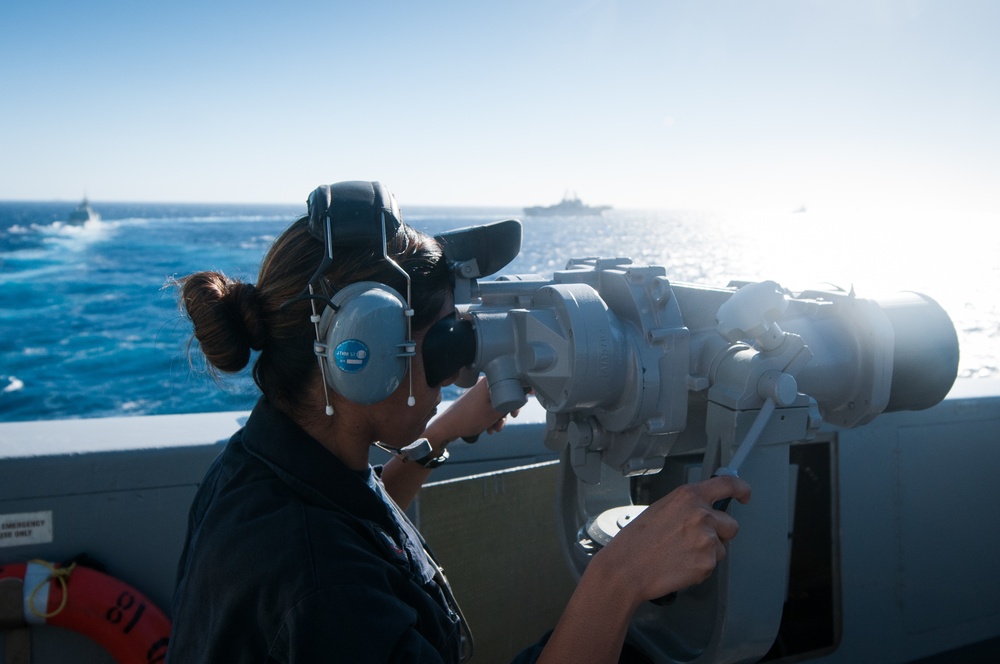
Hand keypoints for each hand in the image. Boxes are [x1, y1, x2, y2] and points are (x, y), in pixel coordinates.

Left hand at [426, 376, 517, 442]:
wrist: (447, 427)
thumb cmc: (469, 419)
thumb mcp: (496, 413)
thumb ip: (511, 404)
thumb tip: (522, 397)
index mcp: (489, 381)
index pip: (512, 384)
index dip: (518, 399)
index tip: (515, 413)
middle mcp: (484, 383)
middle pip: (506, 395)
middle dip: (506, 413)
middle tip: (502, 423)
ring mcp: (479, 391)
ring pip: (498, 403)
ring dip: (498, 418)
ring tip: (494, 429)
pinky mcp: (475, 399)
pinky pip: (489, 406)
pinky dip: (491, 417)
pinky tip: (488, 428)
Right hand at [595, 475, 750, 603]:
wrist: (627, 568)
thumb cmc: (636, 541)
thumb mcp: (661, 509)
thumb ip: (687, 507)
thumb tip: (704, 511)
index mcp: (688, 496)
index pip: (727, 484)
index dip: (741, 489)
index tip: (744, 495)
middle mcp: (702, 515)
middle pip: (731, 524)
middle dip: (720, 533)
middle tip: (696, 540)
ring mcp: (707, 540)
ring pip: (721, 548)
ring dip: (707, 553)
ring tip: (679, 555)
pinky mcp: (708, 562)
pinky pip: (711, 565)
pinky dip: (699, 568)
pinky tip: (679, 566)